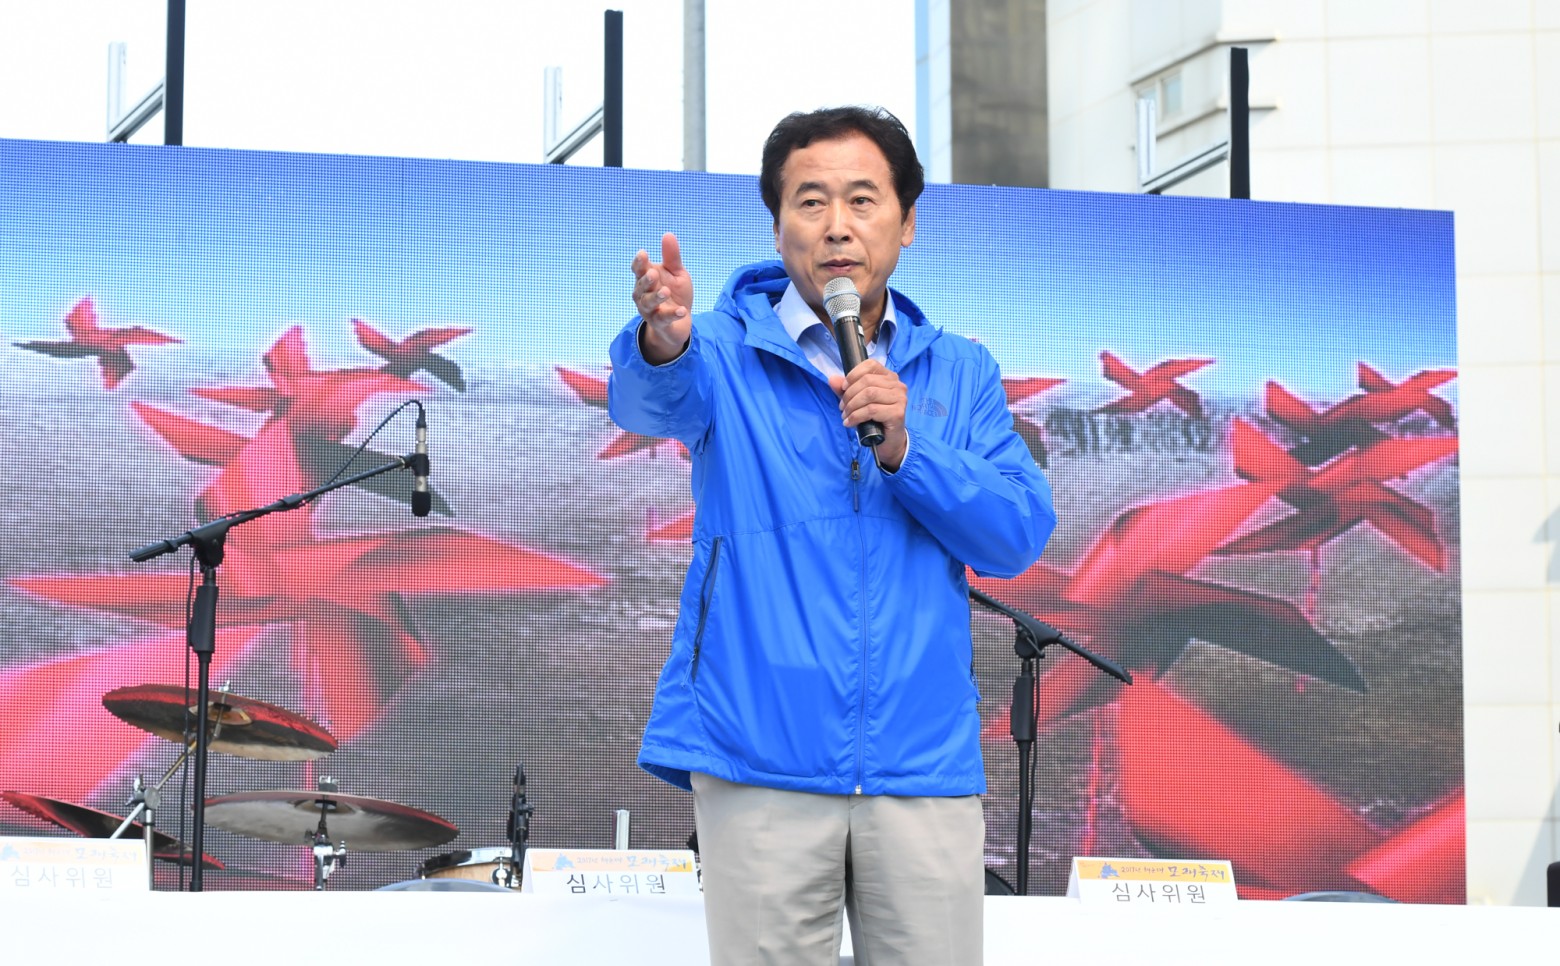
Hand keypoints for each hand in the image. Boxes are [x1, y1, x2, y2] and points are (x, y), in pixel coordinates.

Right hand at [631, 232, 693, 363]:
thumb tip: (668, 234)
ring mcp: (650, 310)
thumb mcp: (676, 273)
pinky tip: (682, 310)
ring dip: (656, 297)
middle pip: (641, 287)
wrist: (680, 321)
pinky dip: (673, 314)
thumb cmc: (675, 293)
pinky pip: (664, 319)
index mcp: (646, 279)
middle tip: (653, 273)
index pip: (638, 270)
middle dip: (646, 280)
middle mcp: (643, 294)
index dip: (639, 263)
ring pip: (648, 303)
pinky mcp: (660, 323)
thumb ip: (672, 257)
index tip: (643, 254)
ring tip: (666, 291)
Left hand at [830, 360, 908, 470]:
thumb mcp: (857, 402)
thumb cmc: (874, 420)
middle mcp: (897, 385)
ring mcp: (900, 398)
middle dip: (849, 394)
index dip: (853, 375)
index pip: (870, 365)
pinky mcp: (897, 413)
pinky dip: (856, 416)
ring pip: (869, 394)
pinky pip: (872, 410)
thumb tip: (832, 379)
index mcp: (889, 377)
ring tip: (845, 416)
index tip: (843, 388)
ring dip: (852, 406)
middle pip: (867, 381)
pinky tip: (850, 423)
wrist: (888, 442)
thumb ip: (845, 390)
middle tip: (842, 408)